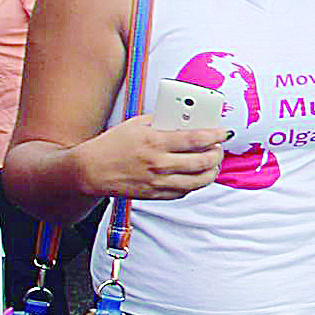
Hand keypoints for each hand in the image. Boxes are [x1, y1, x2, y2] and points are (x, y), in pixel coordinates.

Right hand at [75, 115, 223, 200]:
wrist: (90, 170)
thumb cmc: (113, 144)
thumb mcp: (137, 124)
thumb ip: (163, 121)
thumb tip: (186, 119)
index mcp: (155, 142)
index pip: (197, 139)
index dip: (216, 135)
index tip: (224, 132)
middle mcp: (159, 163)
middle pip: (203, 161)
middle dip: (218, 154)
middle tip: (219, 148)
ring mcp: (158, 181)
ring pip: (199, 181)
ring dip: (212, 171)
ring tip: (213, 163)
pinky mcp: (156, 195)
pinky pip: (185, 192)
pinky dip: (195, 184)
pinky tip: (196, 175)